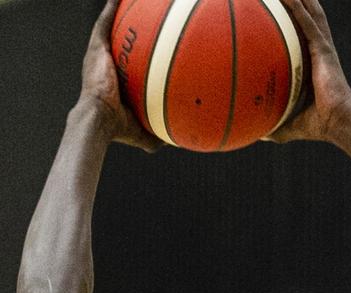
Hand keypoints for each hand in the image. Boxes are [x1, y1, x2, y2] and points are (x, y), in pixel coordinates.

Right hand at [79, 0, 162, 151]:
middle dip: (129, 32)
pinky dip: (111, 9)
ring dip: (118, 14)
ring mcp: (100, 56)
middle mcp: (107, 66)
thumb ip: (157, 135)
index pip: (129, 67)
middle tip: (144, 21)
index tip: (151, 52)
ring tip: (131, 2)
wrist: (100, 118)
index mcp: (116, 84)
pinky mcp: (96, 48)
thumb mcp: (143, 132)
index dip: (138, 59)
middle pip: (120, 43)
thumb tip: (175, 142)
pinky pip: (104, 23)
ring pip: (110, 28)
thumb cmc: (118, 128)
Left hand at [266, 0, 350, 143]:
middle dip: (296, 1)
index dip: (292, 22)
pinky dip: (298, 7)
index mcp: (312, 64)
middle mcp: (318, 51)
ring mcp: (321, 47)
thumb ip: (275, 126)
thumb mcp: (290, 125)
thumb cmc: (319, 125)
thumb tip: (257, 134)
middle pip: (306, 18)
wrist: (338, 122)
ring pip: (309, 13)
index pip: (300, 37)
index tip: (277, 11)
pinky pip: (308, 23)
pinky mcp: (323, 49)